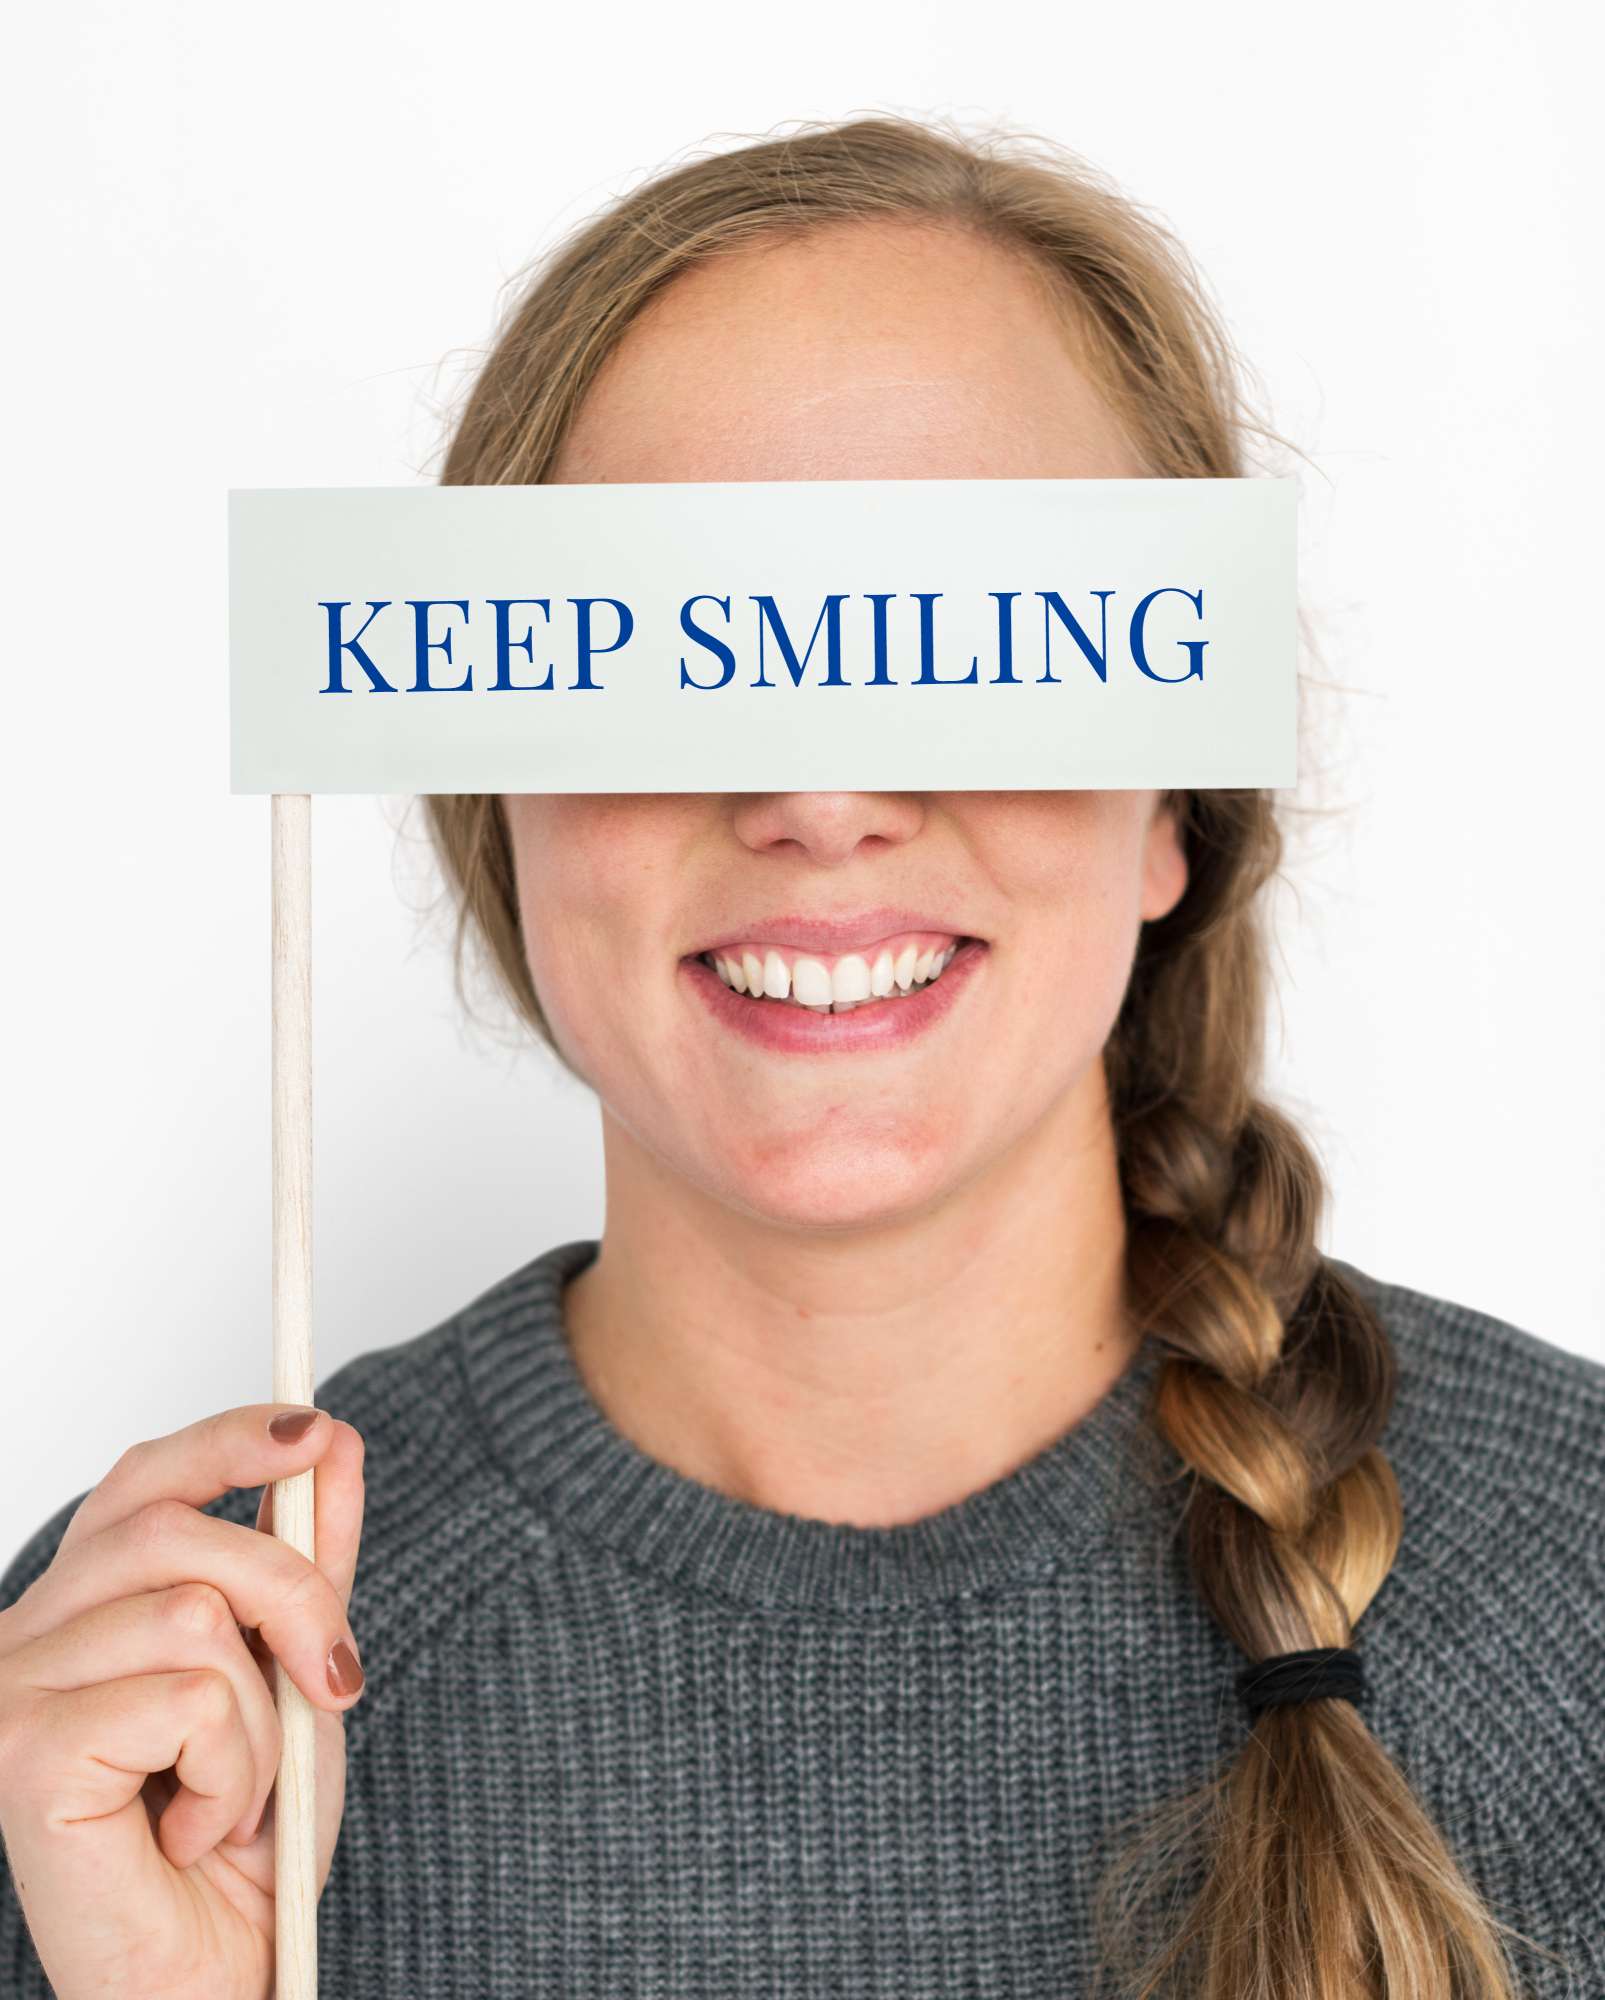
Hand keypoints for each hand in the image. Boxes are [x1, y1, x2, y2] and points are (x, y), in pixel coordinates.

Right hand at [0, 1404, 364, 1998]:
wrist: (211, 1980)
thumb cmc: (240, 1848)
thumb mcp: (294, 1681)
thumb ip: (307, 1567)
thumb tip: (334, 1447)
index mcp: (84, 1606)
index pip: (145, 1482)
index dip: (230, 1440)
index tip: (318, 1429)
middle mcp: (28, 1635)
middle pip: (185, 1534)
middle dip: (296, 1597)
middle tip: (337, 1682)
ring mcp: (13, 1690)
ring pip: (198, 1617)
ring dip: (259, 1721)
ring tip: (230, 1794)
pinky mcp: (24, 1750)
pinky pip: (188, 1697)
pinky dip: (230, 1770)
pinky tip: (192, 1830)